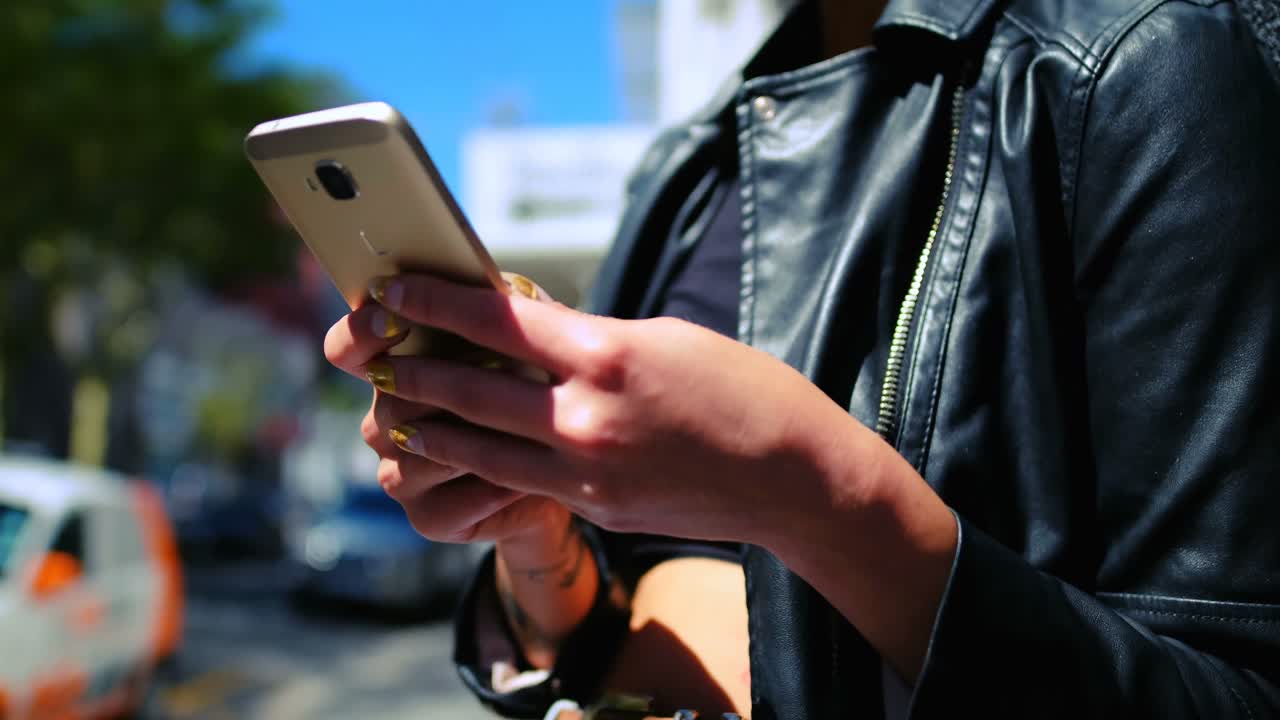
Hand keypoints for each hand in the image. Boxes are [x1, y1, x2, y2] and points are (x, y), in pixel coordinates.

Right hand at [323, 291, 568, 545]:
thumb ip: (504, 308)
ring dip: (474, 436)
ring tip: (528, 424)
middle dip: (447, 386)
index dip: (361, 332)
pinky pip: (448, 501)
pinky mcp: (428, 518)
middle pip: (387, 401)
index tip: (392, 318)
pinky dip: (491, 485)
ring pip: (415, 452)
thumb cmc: (540, 389)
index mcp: (395, 368)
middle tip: (506, 369)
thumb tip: (496, 284)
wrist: (566, 472)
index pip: (348, 348)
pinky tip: (530, 474)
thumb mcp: (529, 335)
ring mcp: (401, 474)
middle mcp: (384, 422)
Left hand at [355, 273, 882, 547]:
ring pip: (477, 448)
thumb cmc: (740, 390)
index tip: (393, 290)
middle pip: (469, 391)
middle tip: (372, 354)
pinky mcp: (592, 506)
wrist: (792, 477)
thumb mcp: (662, 339)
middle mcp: (585, 415)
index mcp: (606, 354)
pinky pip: (516, 482)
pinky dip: (477, 465)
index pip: (496, 322)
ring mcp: (585, 470)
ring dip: (428, 428)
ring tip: (395, 413)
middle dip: (412, 370)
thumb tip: (530, 331)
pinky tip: (455, 453)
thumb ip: (588, 338)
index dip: (434, 304)